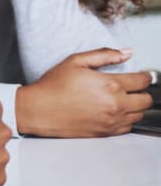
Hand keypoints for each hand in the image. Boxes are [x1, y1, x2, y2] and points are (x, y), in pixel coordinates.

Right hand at [16, 48, 153, 136]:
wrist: (39, 110)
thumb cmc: (53, 85)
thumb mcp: (75, 61)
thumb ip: (104, 55)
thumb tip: (126, 53)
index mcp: (110, 84)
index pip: (142, 81)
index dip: (146, 76)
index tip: (143, 75)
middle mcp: (115, 104)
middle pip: (146, 100)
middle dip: (143, 92)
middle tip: (133, 87)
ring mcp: (111, 121)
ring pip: (139, 115)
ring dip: (135, 106)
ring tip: (122, 99)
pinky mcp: (106, 133)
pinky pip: (128, 127)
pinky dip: (126, 119)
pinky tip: (114, 111)